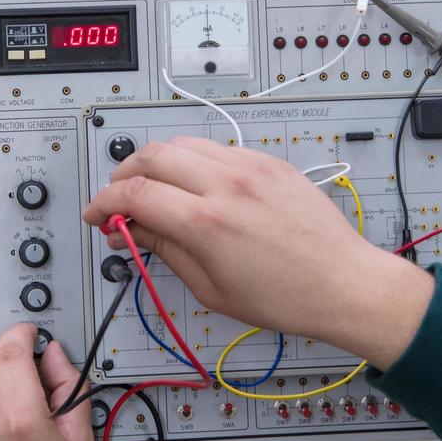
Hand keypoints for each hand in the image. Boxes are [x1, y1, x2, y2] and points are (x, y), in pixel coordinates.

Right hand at [82, 137, 435, 367]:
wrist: (343, 282)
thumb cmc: (285, 297)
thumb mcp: (211, 287)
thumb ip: (164, 249)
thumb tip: (130, 230)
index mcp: (206, 222)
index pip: (134, 193)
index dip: (105, 204)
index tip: (97, 216)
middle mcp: (226, 184)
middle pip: (151, 156)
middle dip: (123, 176)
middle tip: (118, 202)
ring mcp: (249, 166)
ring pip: (182, 143)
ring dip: (156, 163)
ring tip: (154, 191)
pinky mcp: (268, 161)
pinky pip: (216, 148)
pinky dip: (193, 161)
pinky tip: (194, 187)